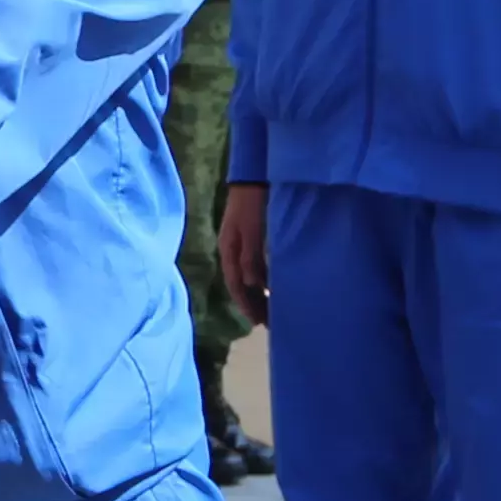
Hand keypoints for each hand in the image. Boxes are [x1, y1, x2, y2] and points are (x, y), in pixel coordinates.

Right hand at [219, 179, 268, 315]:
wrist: (253, 177)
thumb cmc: (252, 204)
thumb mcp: (251, 230)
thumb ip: (250, 256)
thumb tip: (250, 285)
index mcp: (228, 250)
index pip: (235, 285)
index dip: (246, 304)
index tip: (259, 322)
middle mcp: (230, 251)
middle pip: (239, 285)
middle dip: (252, 304)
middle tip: (268, 322)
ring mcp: (238, 245)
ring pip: (246, 277)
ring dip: (257, 294)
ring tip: (271, 309)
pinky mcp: (248, 238)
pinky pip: (253, 267)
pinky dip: (262, 280)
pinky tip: (272, 285)